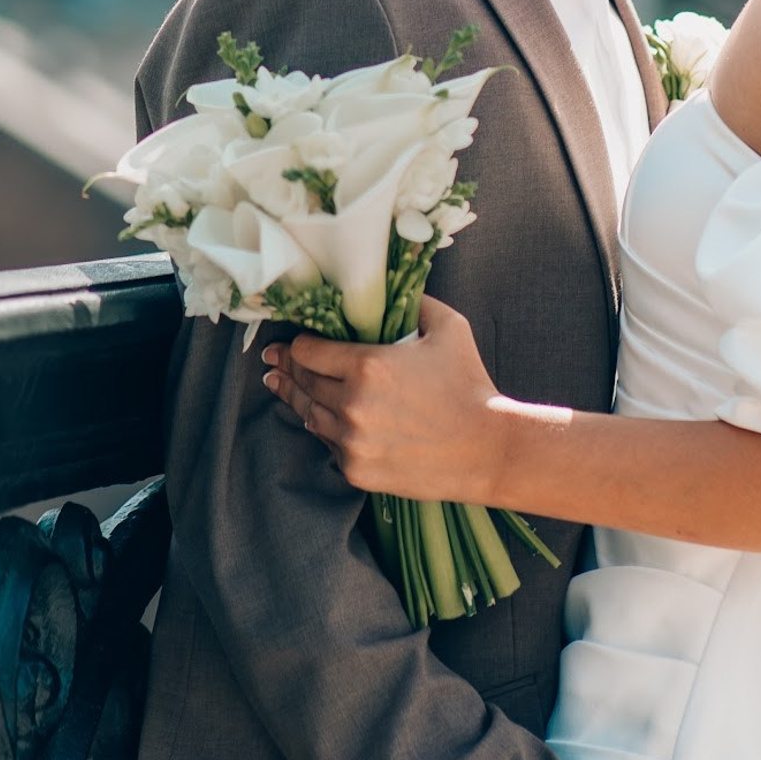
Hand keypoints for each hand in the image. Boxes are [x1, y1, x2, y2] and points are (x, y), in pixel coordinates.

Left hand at [263, 296, 509, 499]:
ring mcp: (351, 441)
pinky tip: (316, 418)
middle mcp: (351, 404)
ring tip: (282, 386)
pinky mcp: (356, 470)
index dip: (299, 343)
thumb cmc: (469, 383)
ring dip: (296, 398)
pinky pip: (327, 444)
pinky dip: (322, 429)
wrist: (486, 448)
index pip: (308, 351)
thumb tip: (394, 289)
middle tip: (274, 360)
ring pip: (308, 415)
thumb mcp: (448, 327)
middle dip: (287, 368)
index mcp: (367, 366)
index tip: (295, 340)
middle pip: (303, 382)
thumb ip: (415, 301)